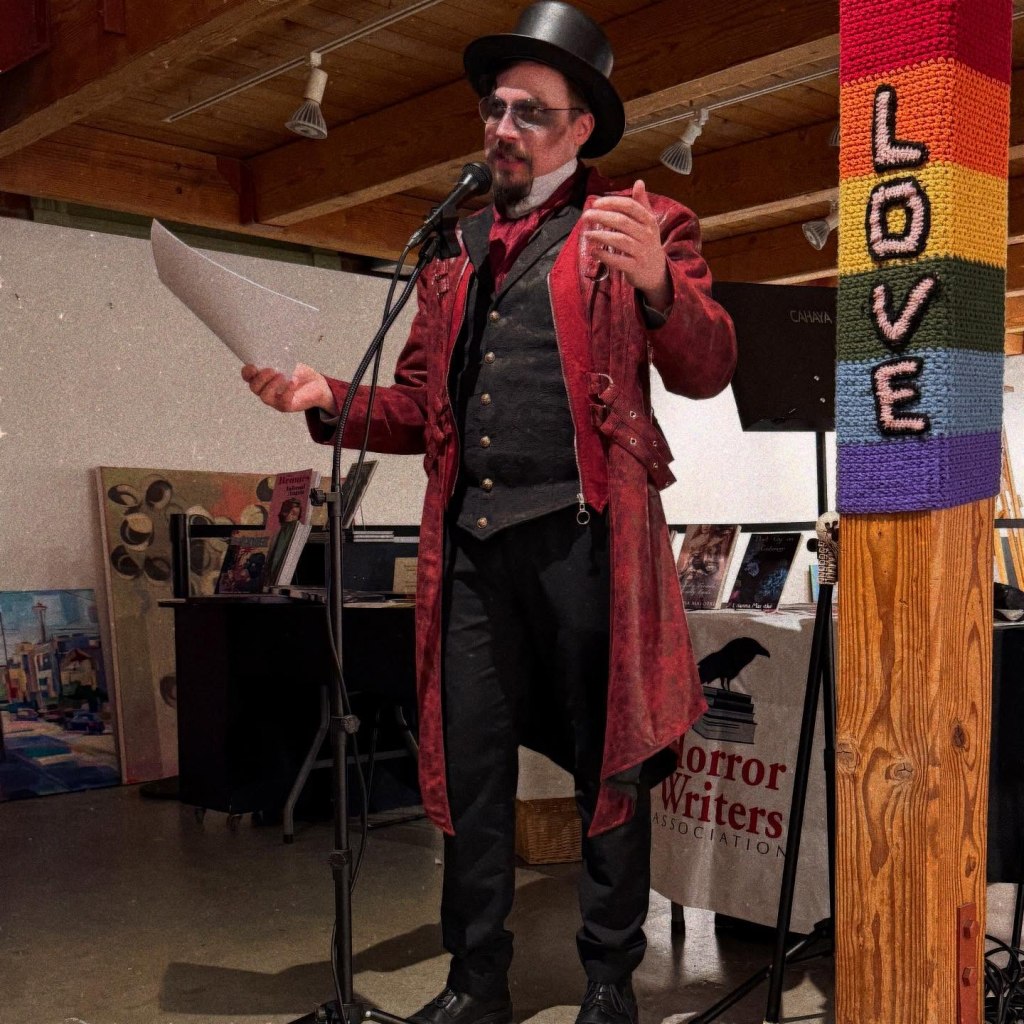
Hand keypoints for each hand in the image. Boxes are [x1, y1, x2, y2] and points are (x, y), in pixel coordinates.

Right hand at [241, 362, 335, 413]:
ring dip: (271, 385)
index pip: (248, 377)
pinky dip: (287, 390)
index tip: (253, 366)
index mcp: (262, 378)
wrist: (316, 384)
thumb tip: (270, 351)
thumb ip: (277, 359)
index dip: (247, 372)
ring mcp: (275, 400)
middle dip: (260, 378)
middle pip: (254, 387)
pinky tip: (293, 381)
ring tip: (282, 376)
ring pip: (264, 397)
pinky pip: (282, 401)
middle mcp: (265, 390)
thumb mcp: (287, 362)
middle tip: (272, 370)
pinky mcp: (286, 406)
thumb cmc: (298, 373)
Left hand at [580, 179, 671, 309]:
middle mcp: (647, 235)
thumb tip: (639, 182)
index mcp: (649, 221)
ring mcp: (642, 252)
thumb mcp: (648, 223)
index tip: (596, 203)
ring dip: (601, 235)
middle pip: (622, 222)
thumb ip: (641, 203)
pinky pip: (618, 260)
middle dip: (602, 217)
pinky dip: (605, 255)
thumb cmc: (647, 243)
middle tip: (585, 216)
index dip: (612, 203)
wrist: (657, 272)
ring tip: (586, 234)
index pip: (630, 206)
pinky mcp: (635, 268)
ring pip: (620, 240)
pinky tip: (594, 251)